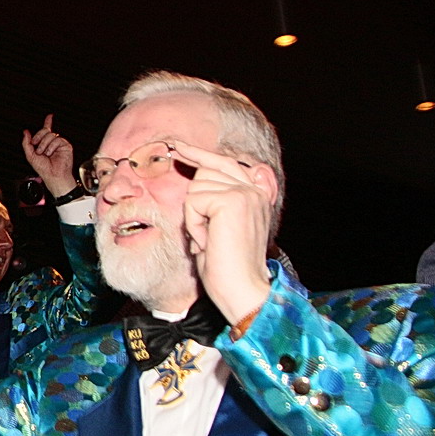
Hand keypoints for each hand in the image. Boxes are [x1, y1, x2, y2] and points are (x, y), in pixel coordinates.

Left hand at [20, 114, 75, 195]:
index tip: (50, 116)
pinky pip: (57, 139)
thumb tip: (25, 132)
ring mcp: (59, 144)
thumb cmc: (43, 169)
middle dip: (38, 137)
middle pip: (44, 130)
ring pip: (50, 134)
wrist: (53, 176)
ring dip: (44, 144)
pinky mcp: (65, 145)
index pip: (46, 130)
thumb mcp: (30, 155)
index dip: (48, 122)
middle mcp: (52, 143)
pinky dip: (51, 146)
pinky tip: (51, 153)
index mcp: (44, 144)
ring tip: (44, 153)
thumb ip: (26, 143)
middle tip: (36, 145)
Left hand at [169, 140, 277, 324]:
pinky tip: (208, 242)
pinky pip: (193, 202)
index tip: (177, 146)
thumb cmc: (227, 266)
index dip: (199, 154)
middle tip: (205, 235)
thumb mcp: (220, 226)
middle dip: (195, 200)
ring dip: (194, 217)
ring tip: (210, 240)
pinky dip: (193, 224)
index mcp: (257, 194)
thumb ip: (215, 200)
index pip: (225, 162)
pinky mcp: (232, 200)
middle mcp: (255, 189)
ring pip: (196, 187)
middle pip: (206, 170)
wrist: (242, 290)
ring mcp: (245, 192)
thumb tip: (195, 176)